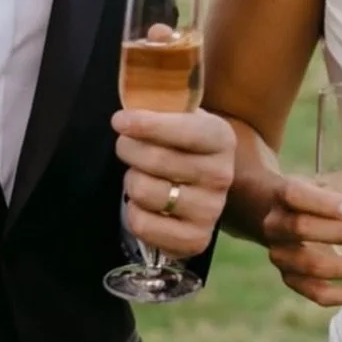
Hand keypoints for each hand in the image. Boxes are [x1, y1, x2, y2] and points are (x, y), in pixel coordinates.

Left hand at [113, 109, 236, 260]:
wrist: (203, 186)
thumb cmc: (181, 144)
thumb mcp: (180, 117)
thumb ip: (160, 106)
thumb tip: (129, 102)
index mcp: (221, 138)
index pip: (184, 130)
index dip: (147, 125)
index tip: (119, 121)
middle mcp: (222, 175)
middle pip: (155, 160)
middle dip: (128, 149)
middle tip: (126, 146)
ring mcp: (211, 210)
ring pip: (144, 191)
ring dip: (131, 181)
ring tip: (140, 175)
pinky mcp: (196, 240)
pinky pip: (143, 224)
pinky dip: (133, 212)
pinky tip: (144, 204)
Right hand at [262, 173, 341, 306]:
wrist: (275, 214)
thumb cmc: (318, 196)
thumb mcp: (340, 185)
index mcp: (283, 193)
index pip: (297, 195)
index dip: (325, 204)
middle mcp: (275, 225)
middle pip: (303, 229)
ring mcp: (280, 256)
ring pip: (313, 267)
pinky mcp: (291, 280)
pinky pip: (319, 295)